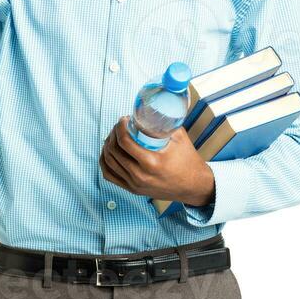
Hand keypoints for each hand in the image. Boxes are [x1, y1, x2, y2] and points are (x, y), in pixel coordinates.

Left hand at [99, 115, 214, 204]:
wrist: (194, 186)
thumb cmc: (188, 161)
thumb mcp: (179, 138)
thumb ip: (164, 123)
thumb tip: (150, 108)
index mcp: (152, 162)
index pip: (124, 142)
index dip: (120, 126)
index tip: (124, 119)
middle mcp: (140, 175)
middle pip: (113, 150)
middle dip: (113, 133)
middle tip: (120, 126)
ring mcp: (134, 184)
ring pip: (108, 162)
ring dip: (108, 145)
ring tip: (115, 137)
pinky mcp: (132, 189)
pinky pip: (109, 175)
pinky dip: (105, 162)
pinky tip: (110, 152)